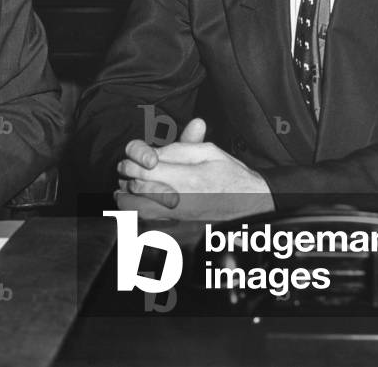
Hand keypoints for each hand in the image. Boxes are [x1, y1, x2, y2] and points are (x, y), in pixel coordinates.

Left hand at [116, 118, 273, 220]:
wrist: (251, 204)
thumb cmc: (231, 176)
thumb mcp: (209, 151)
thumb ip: (179, 147)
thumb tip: (154, 151)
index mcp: (187, 179)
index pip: (144, 169)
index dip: (132, 160)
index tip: (132, 157)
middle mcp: (179, 201)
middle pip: (135, 190)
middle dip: (126, 176)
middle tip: (127, 169)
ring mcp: (176, 218)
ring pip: (136, 211)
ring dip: (127, 197)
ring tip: (127, 187)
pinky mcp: (177, 229)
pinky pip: (148, 224)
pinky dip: (137, 214)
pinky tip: (139, 204)